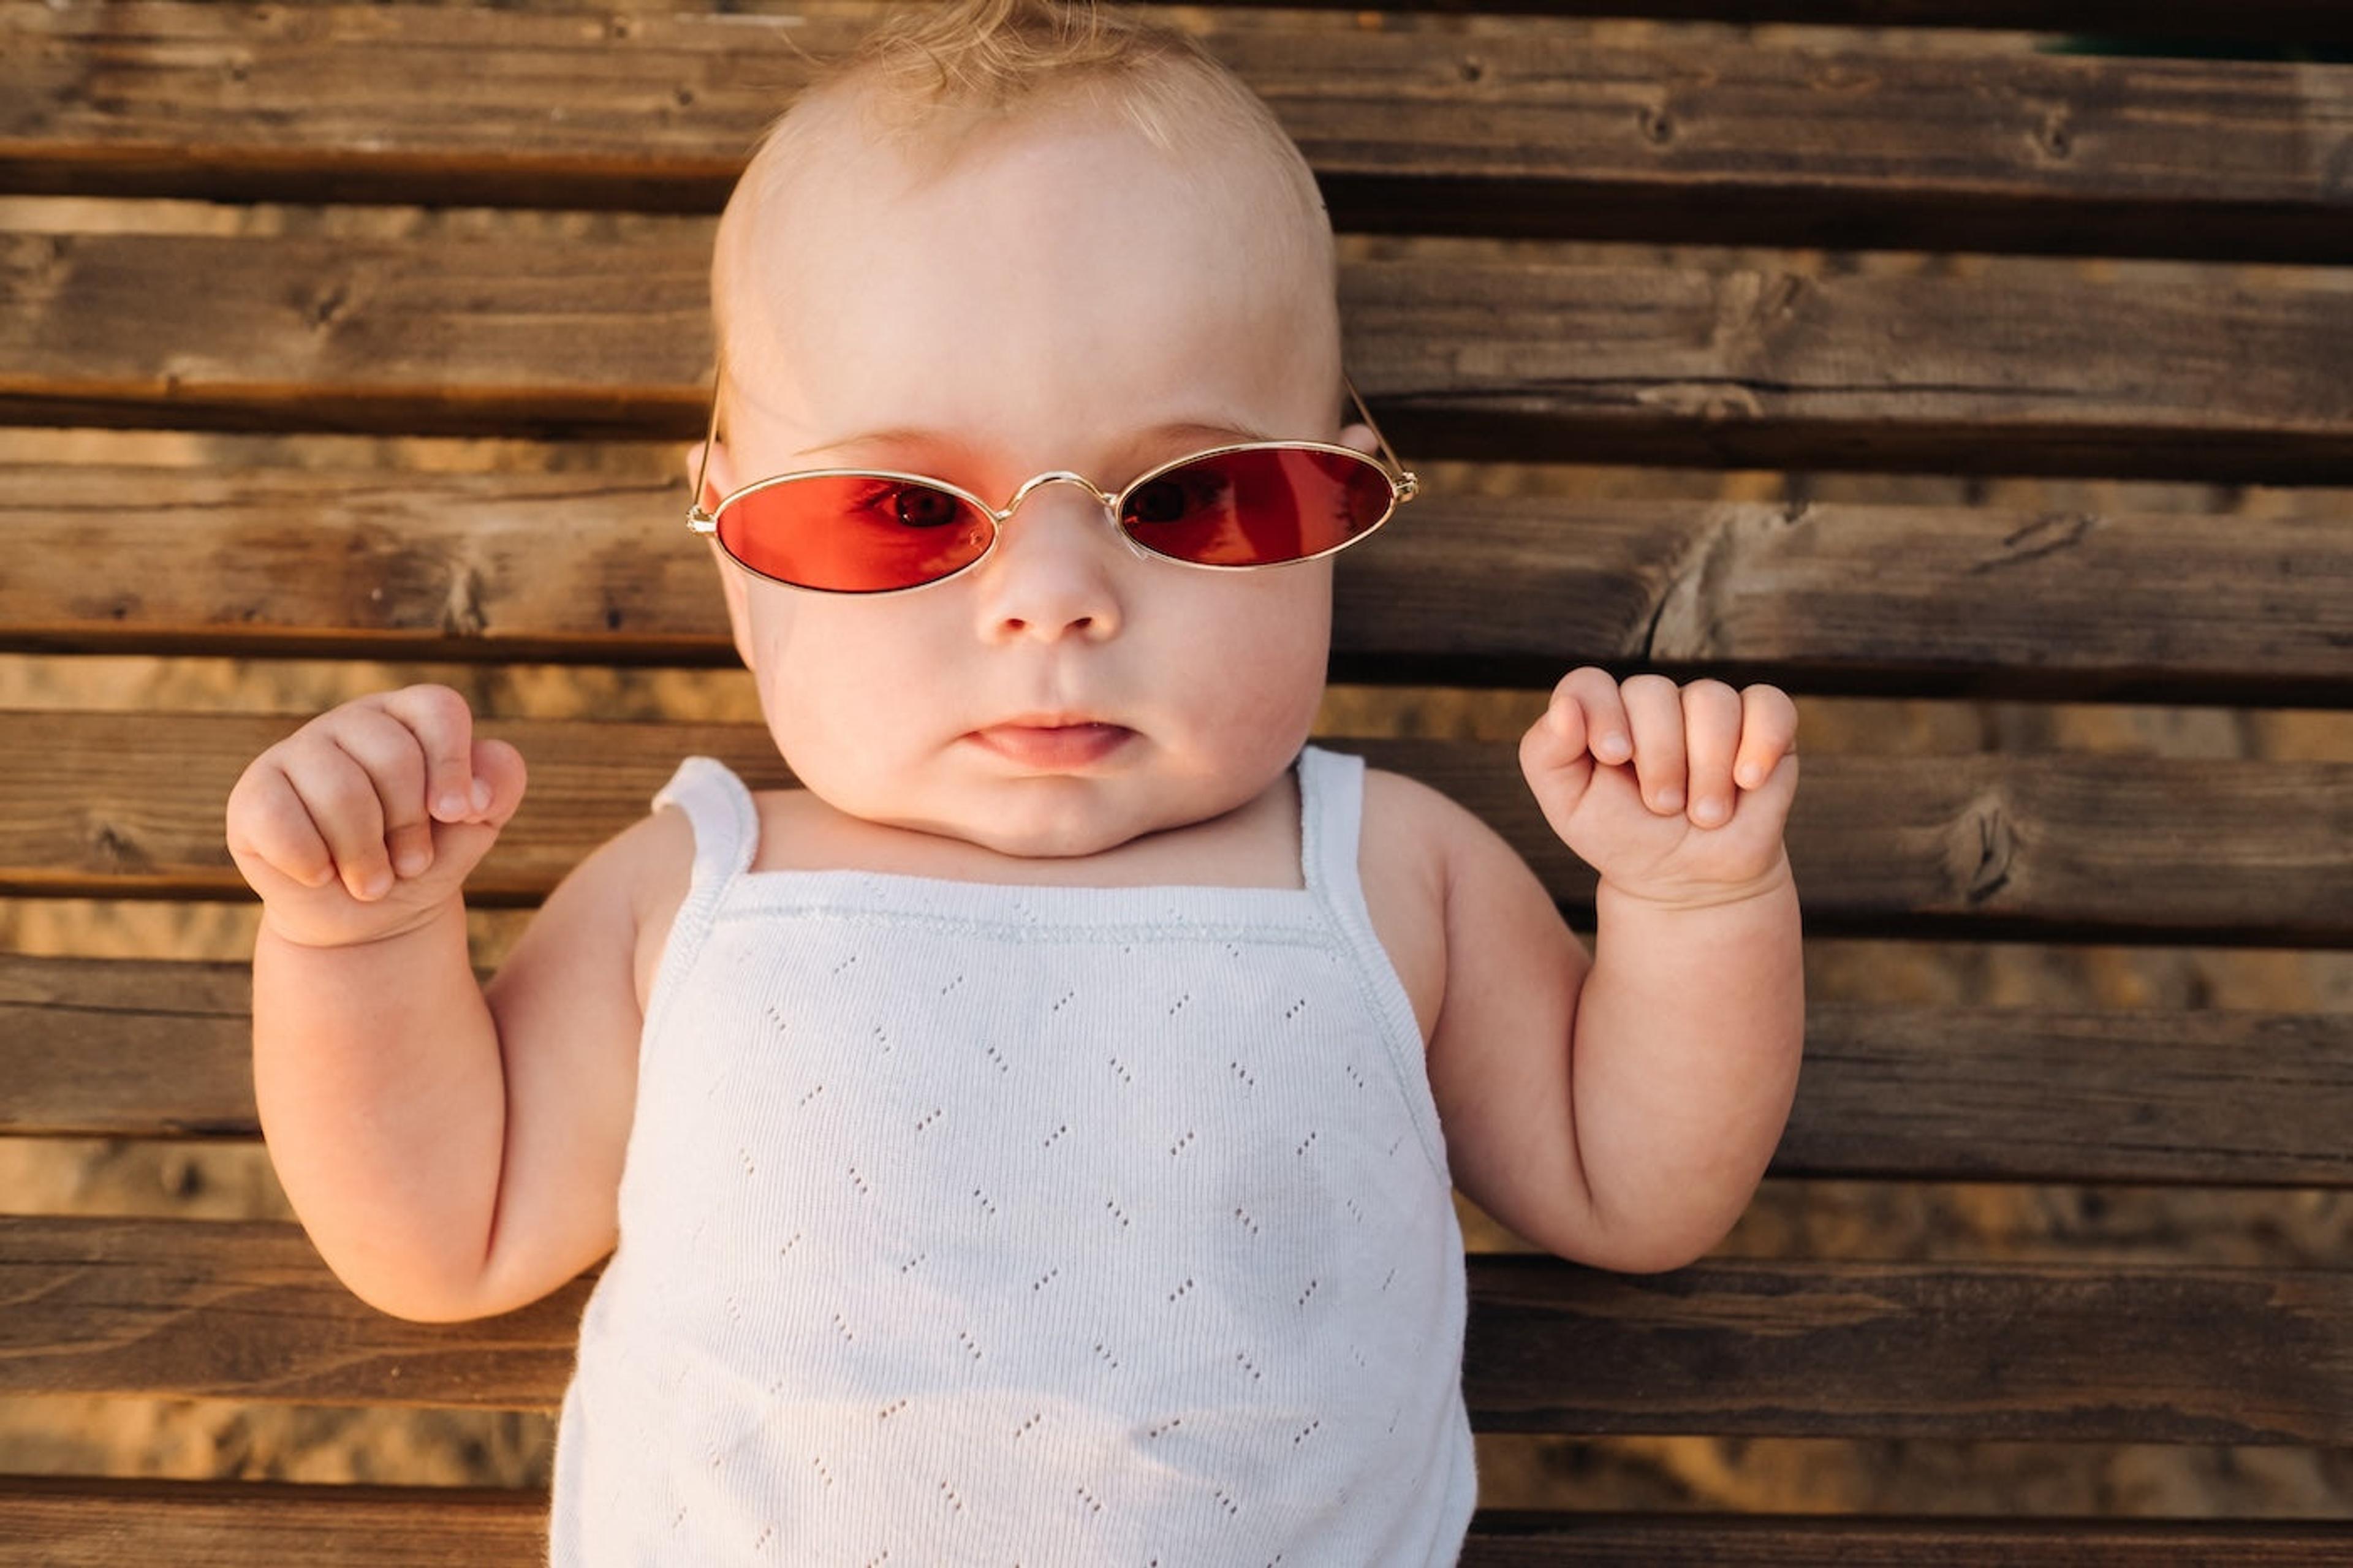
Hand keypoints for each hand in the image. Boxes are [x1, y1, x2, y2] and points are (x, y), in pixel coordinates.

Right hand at [225, 684, 525, 947]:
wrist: (368, 918)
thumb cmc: (424, 857)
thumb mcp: (476, 824)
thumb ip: (499, 784)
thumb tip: (472, 789)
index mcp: (407, 716)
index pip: (438, 709)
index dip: (454, 765)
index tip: (460, 816)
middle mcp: (350, 723)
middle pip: (392, 756)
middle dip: (411, 826)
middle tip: (412, 863)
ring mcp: (296, 753)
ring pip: (339, 790)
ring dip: (365, 856)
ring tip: (374, 882)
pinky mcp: (253, 793)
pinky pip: (280, 818)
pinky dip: (312, 862)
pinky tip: (321, 876)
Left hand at [1518, 669, 1797, 908]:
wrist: (1689, 880)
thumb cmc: (1625, 838)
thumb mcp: (1570, 808)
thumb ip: (1546, 753)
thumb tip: (1565, 708)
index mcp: (1602, 714)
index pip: (1590, 684)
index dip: (1602, 715)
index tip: (1615, 759)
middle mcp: (1655, 703)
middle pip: (1653, 692)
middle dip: (1660, 759)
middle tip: (1664, 807)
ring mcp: (1709, 709)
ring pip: (1711, 699)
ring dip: (1707, 767)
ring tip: (1704, 814)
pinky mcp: (1762, 724)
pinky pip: (1769, 705)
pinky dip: (1760, 743)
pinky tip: (1747, 782)